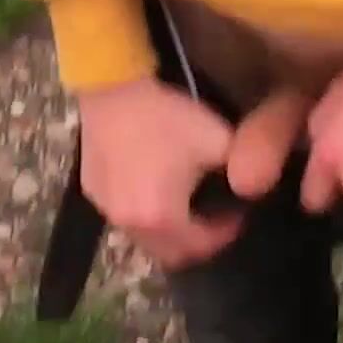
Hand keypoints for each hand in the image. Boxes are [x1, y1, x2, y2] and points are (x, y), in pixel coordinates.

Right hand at [78, 78, 242, 267]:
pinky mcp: (92, 192)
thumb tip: (250, 187)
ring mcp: (106, 210)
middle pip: (170, 254)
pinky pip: (123, 217)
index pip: (201, 246)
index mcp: (163, 218)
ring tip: (183, 202)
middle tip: (214, 216)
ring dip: (168, 230)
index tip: (239, 213)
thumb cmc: (168, 117)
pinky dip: (143, 213)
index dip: (226, 233)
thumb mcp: (219, 141)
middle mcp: (130, 225)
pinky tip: (152, 184)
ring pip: (144, 239)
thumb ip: (243, 172)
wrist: (114, 87)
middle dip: (197, 240)